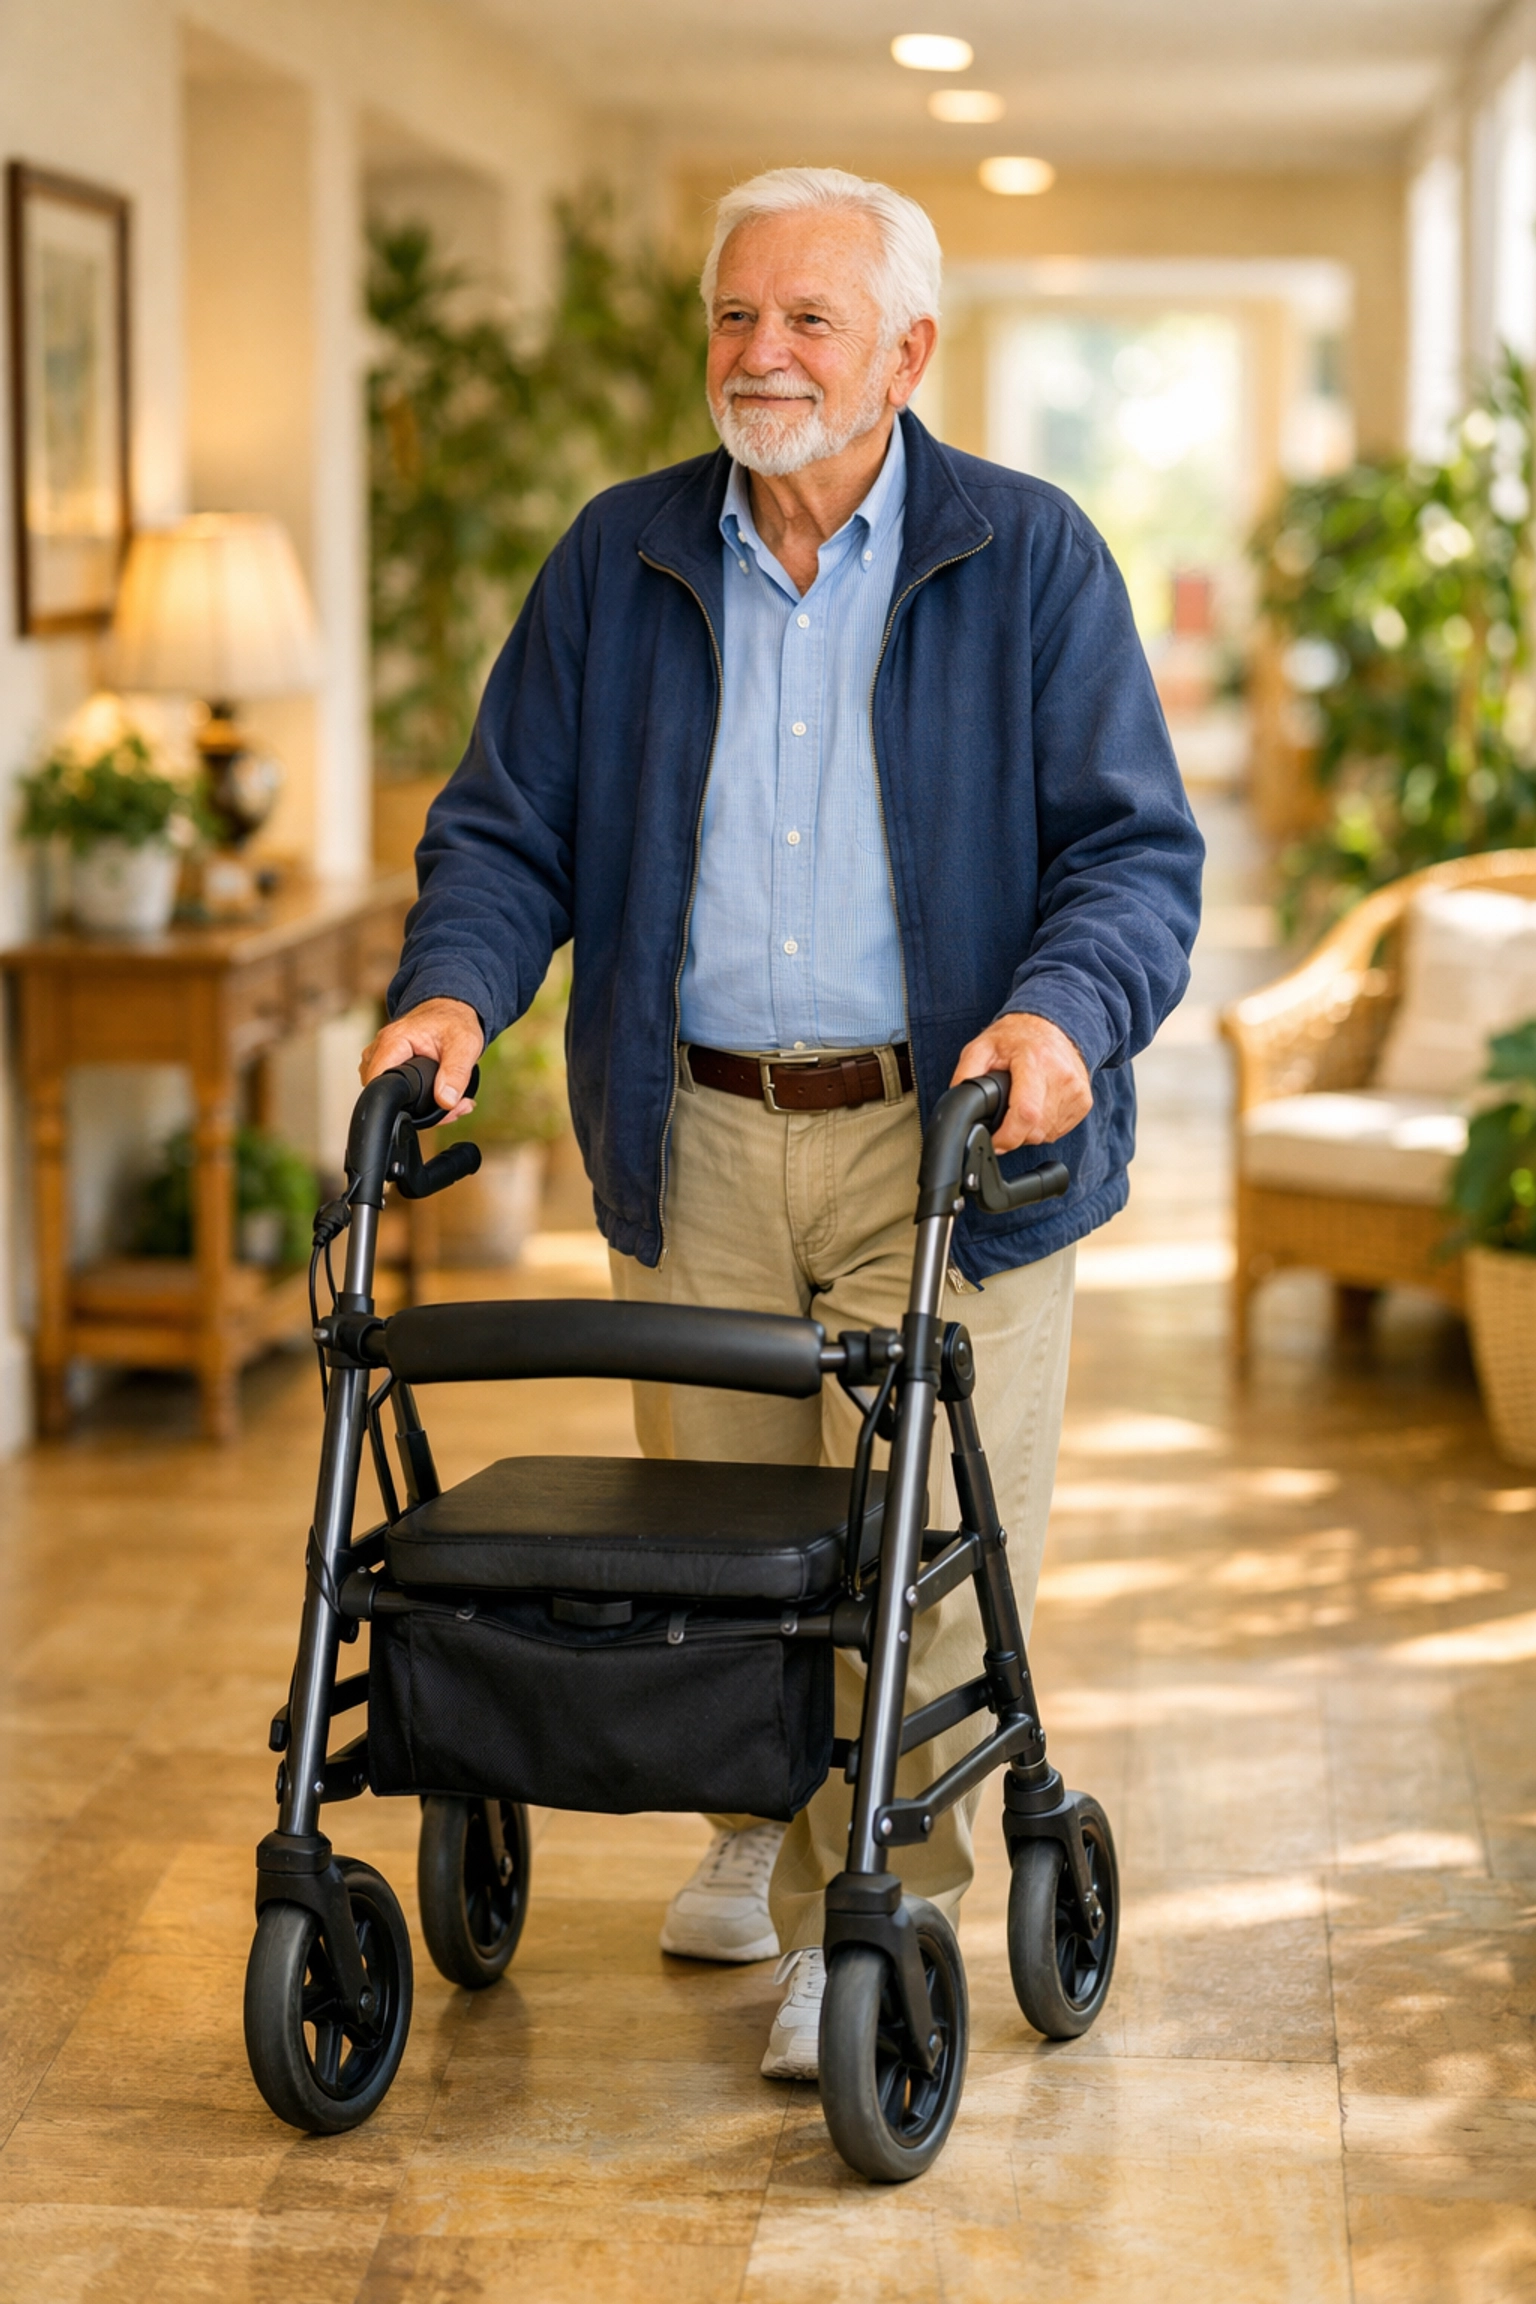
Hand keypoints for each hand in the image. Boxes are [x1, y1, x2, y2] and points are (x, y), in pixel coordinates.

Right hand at [360, 997, 484, 1120]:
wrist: (451, 1011)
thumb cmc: (455, 1021)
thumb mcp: (465, 1043)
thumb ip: (457, 1072)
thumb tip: (445, 1100)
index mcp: (393, 1041)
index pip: (379, 1084)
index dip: (404, 1104)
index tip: (435, 1111)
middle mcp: (380, 1050)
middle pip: (385, 1094)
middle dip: (420, 1111)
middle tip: (453, 1108)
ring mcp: (381, 1059)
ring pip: (392, 1097)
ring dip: (423, 1110)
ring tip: (452, 1103)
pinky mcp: (388, 1068)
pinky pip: (397, 1092)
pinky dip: (421, 1103)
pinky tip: (443, 1099)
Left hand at [950, 1012, 1091, 1153]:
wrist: (1054, 1024)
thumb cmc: (1017, 1036)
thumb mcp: (982, 1046)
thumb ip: (966, 1075)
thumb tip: (959, 1107)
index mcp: (1034, 1060)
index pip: (1026, 1112)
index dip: (1007, 1136)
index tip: (994, 1141)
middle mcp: (1060, 1075)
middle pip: (1035, 1129)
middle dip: (1014, 1133)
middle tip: (1005, 1114)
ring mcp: (1076, 1090)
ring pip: (1047, 1134)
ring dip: (1029, 1130)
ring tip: (1022, 1104)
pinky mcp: (1084, 1101)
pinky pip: (1059, 1130)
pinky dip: (1044, 1126)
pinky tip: (1038, 1105)